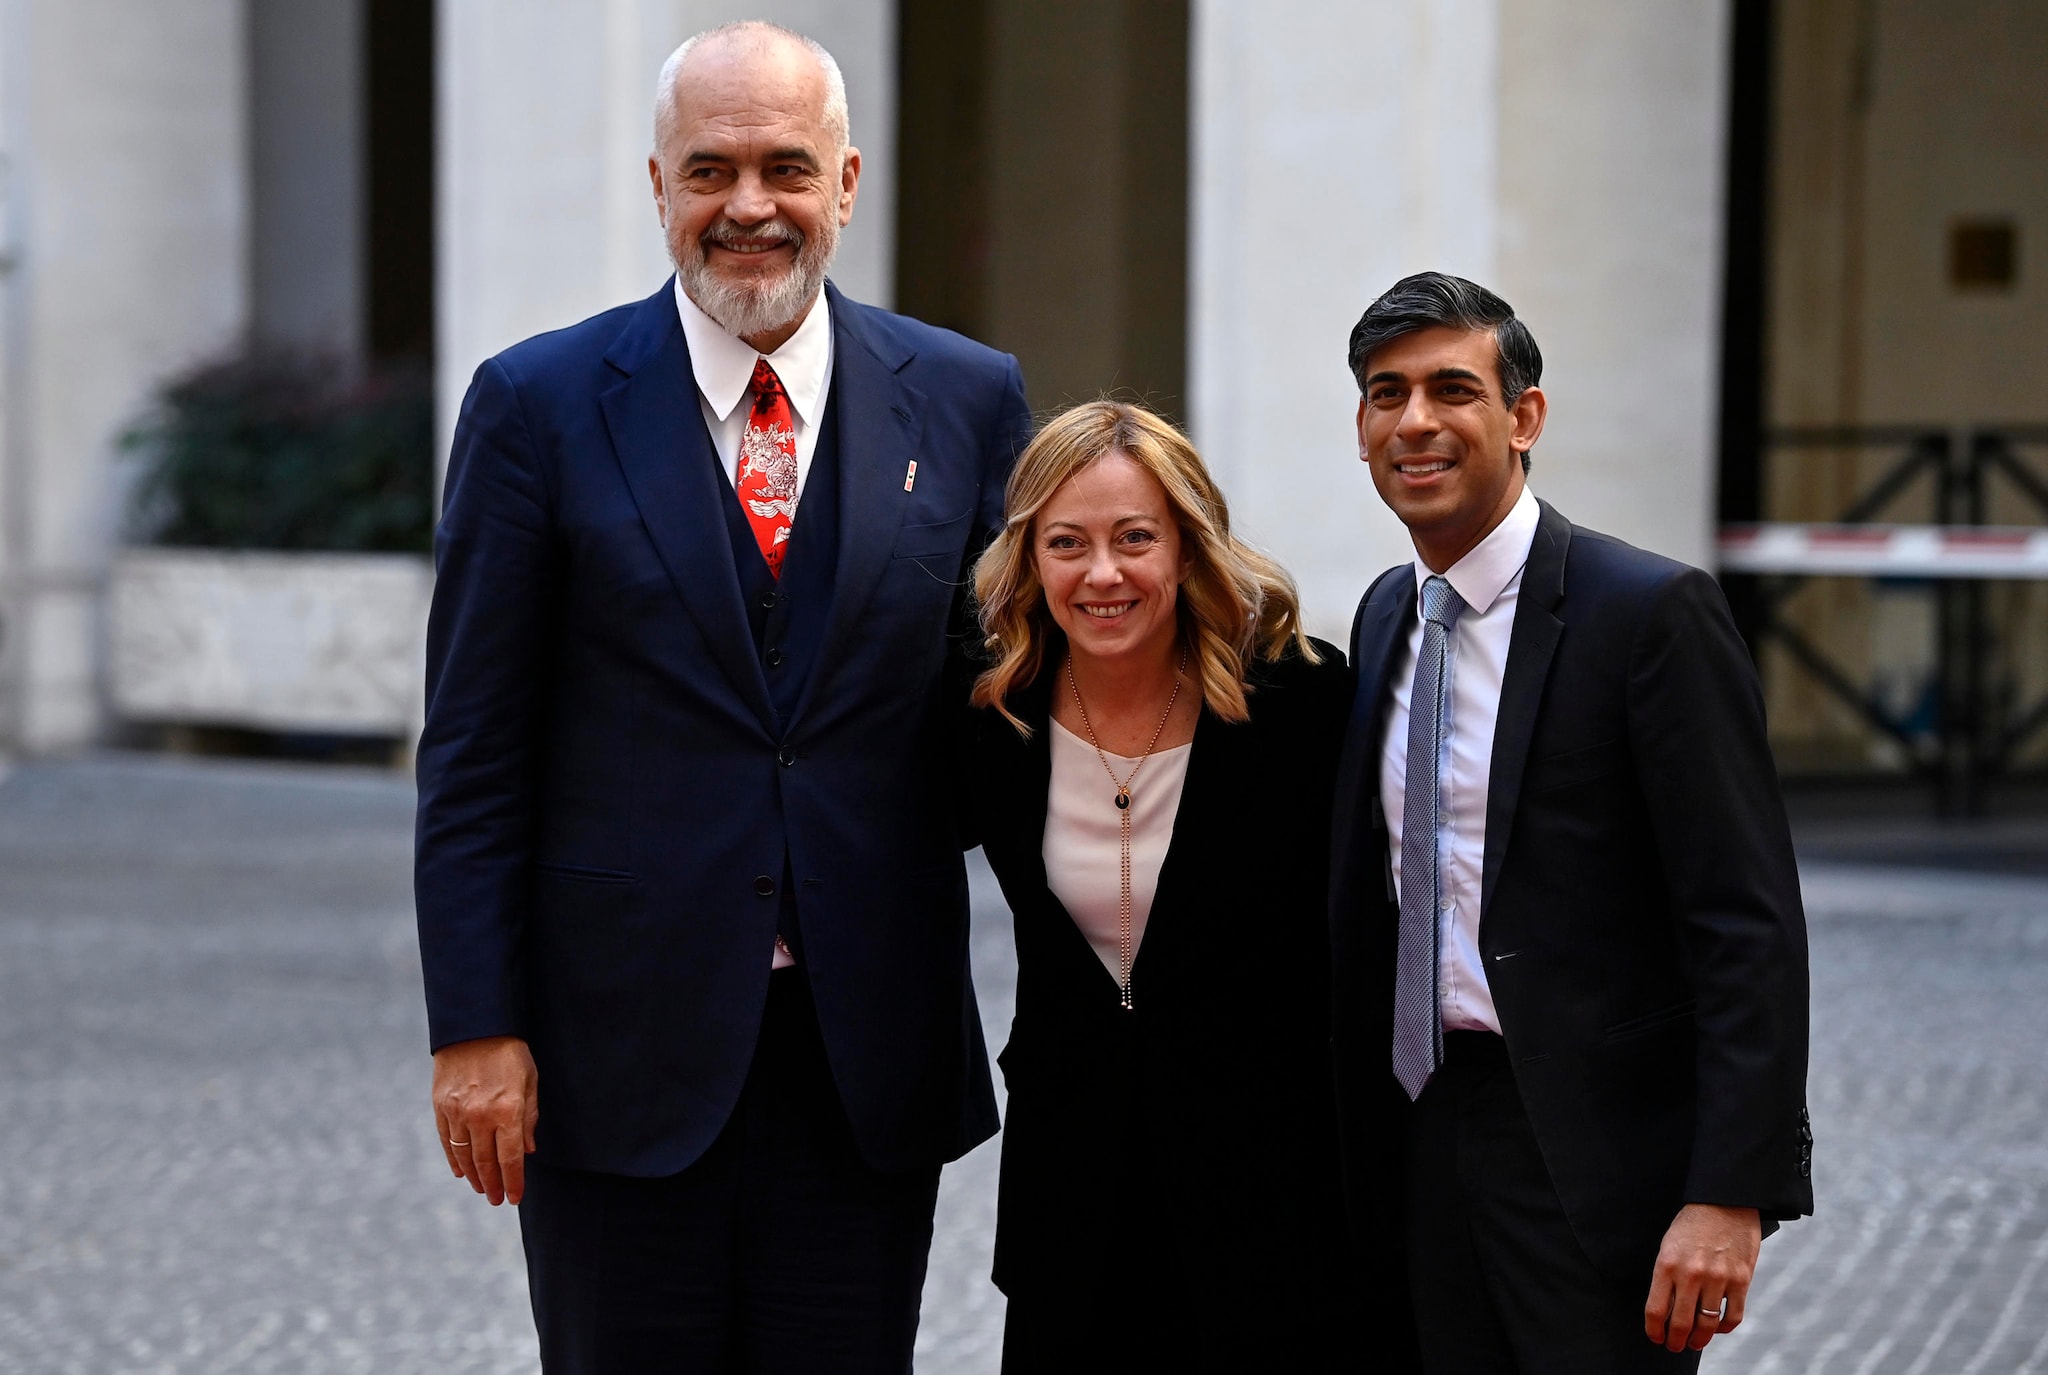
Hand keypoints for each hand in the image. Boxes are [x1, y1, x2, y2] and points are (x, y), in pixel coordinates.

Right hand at [432, 1036, 538, 1205]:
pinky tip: (461, 1171)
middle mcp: (481, 1116)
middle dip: (493, 1184)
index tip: (514, 1197)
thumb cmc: (510, 1053)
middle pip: (486, 1162)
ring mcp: (457, 1112)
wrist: (475, 1028)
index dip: (513, 1182)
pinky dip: (455, 1159)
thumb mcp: (530, 1081)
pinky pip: (448, 1141)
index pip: (511, 1158)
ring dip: (474, 1176)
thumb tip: (528, 1151)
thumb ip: (529, 1118)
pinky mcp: (441, 1107)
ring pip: (465, 1156)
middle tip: (496, 1199)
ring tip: (481, 1189)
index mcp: (508, 1110)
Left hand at [1644, 1203, 1760, 1351]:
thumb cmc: (1692, 1225)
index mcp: (1667, 1264)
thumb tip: (1666, 1310)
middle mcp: (1691, 1274)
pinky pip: (1732, 1317)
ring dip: (1698, 1340)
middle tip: (1674, 1346)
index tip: (1655, 1338)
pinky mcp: (1741, 1280)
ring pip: (1706, 1325)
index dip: (1654, 1331)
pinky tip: (1716, 1328)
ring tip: (1694, 1343)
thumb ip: (1666, 1277)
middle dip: (1675, 1341)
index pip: (1656, 1310)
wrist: (1724, 1202)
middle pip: (1681, 1323)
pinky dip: (1723, 1328)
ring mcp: (1718, 1278)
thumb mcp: (1668, 1246)